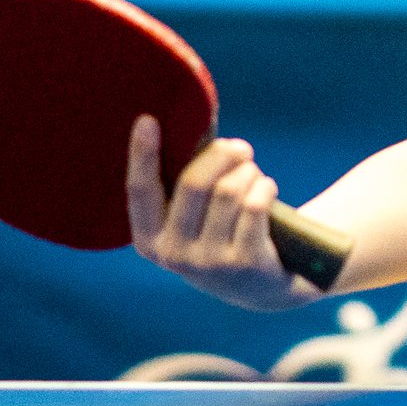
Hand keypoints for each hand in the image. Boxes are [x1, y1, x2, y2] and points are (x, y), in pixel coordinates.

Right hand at [126, 117, 316, 310]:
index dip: (141, 155)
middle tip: (240, 148)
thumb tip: (193, 124)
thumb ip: (185, 181)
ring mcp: (209, 262)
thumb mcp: (193, 216)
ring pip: (229, 191)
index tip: (147, 120)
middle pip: (194, 183)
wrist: (260, 285)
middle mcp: (173, 255)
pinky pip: (255, 205)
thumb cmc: (221, 231)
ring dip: (247, 173)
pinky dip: (265, 187)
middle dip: (221, 154)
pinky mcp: (244, 263)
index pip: (140, 191)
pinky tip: (266, 190)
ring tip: (253, 176)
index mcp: (149, 239)